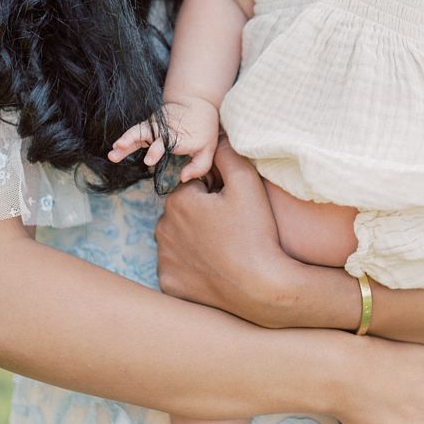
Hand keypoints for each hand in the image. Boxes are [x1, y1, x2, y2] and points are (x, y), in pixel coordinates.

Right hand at [109, 98, 219, 181]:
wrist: (197, 102)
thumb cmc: (204, 129)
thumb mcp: (209, 148)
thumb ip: (199, 166)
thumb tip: (183, 178)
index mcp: (179, 136)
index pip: (165, 143)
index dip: (156, 151)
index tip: (149, 160)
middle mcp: (164, 130)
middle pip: (146, 134)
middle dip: (131, 141)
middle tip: (118, 148)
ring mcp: (155, 126)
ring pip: (137, 132)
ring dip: (124, 141)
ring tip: (112, 153)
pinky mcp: (150, 125)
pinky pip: (136, 132)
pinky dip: (126, 139)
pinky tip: (115, 148)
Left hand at [156, 138, 294, 318]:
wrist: (261, 287)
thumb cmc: (254, 232)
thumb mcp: (246, 182)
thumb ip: (227, 153)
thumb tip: (216, 136)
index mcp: (177, 202)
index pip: (195, 188)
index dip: (217, 195)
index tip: (234, 209)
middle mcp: (162, 229)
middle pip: (185, 214)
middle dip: (203, 216)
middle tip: (232, 228)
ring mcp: (164, 260)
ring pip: (179, 240)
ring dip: (196, 240)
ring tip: (225, 248)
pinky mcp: (169, 284)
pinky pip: (178, 268)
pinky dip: (192, 267)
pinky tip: (214, 268)